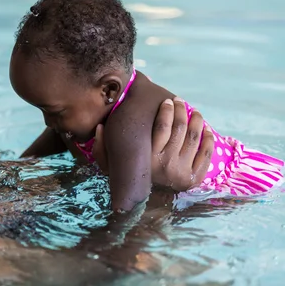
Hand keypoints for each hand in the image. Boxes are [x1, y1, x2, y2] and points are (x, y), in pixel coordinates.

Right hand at [91, 97, 213, 190]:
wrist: (147, 205)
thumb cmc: (128, 178)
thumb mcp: (109, 166)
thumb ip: (100, 148)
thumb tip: (99, 128)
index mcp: (148, 158)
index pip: (162, 126)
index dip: (166, 110)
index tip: (167, 101)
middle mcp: (166, 165)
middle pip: (179, 129)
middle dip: (181, 110)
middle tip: (180, 102)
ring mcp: (182, 172)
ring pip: (193, 138)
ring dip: (196, 120)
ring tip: (194, 112)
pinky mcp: (194, 179)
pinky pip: (206, 153)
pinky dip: (208, 138)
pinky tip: (205, 128)